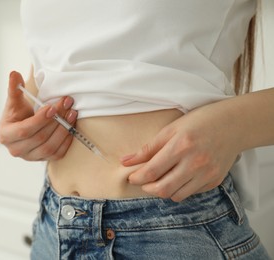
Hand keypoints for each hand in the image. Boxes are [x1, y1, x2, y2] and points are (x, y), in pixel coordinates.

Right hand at [0, 71, 77, 160]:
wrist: (23, 127)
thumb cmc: (18, 115)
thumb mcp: (15, 102)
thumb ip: (15, 89)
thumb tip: (14, 73)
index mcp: (6, 135)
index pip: (24, 130)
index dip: (40, 120)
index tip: (52, 107)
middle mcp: (16, 150)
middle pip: (40, 138)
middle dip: (56, 120)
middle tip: (67, 104)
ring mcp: (30, 157)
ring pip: (50, 147)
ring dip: (64, 130)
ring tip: (72, 113)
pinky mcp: (43, 160)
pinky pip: (57, 153)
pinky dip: (66, 140)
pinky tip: (71, 126)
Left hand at [121, 106, 240, 201]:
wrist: (233, 125)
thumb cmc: (198, 122)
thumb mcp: (170, 129)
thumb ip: (148, 148)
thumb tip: (125, 161)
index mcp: (181, 146)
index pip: (152, 171)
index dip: (137, 178)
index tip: (131, 177)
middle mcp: (195, 162)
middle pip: (163, 189)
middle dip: (147, 188)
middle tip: (142, 181)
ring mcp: (207, 174)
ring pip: (176, 195)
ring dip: (163, 190)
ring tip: (159, 180)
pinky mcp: (215, 181)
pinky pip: (190, 193)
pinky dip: (179, 189)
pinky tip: (177, 177)